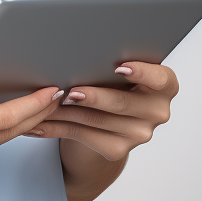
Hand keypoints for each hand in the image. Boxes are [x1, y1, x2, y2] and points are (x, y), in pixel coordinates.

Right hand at [0, 51, 63, 174]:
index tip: (52, 89)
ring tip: (43, 102)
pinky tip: (13, 117)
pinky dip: (3, 130)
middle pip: (10, 132)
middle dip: (38, 112)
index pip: (4, 117)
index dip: (33, 104)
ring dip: (23, 122)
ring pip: (0, 141)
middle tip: (58, 92)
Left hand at [24, 61, 177, 162]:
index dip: (142, 72)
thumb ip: (108, 62)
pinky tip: (37, 123)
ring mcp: (139, 134)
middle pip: (123, 103)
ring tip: (42, 103)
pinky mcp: (117, 150)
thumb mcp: (115, 70)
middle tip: (70, 91)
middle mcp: (157, 112)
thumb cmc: (110, 81)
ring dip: (65, 111)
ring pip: (96, 120)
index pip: (161, 79)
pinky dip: (56, 127)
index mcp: (164, 85)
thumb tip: (74, 50)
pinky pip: (82, 135)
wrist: (106, 119)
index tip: (119, 66)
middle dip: (93, 96)